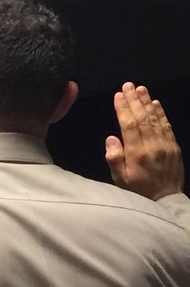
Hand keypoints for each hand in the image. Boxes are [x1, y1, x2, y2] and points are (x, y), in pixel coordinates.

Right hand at [105, 82, 182, 199]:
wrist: (166, 201)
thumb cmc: (138, 191)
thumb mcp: (120, 180)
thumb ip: (114, 158)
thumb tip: (111, 138)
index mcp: (136, 154)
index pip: (129, 126)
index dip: (123, 109)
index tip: (118, 95)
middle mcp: (152, 146)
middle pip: (142, 118)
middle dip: (134, 100)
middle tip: (128, 85)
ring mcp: (165, 145)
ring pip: (155, 120)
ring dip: (147, 103)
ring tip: (141, 89)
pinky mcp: (174, 147)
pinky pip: (167, 126)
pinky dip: (161, 113)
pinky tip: (155, 103)